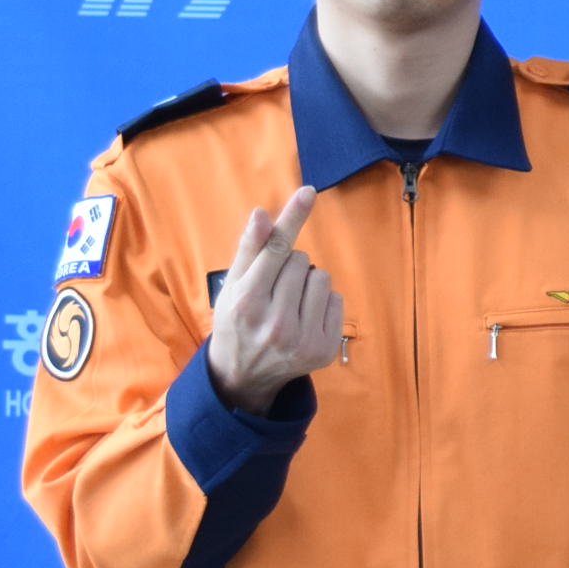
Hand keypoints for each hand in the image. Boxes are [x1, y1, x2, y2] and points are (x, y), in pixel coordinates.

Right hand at [206, 186, 341, 414]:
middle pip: (300, 260)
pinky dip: (322, 302)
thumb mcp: (231, 285)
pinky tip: (303, 318)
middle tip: (272, 289)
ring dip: (307, 282)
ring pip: (321, 277)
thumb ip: (249, 249)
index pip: (275, 250)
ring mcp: (302, 340)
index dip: (292, 217)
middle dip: (288, 266)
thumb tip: (261, 213)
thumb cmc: (236, 321)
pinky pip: (336, 299)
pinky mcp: (324, 349)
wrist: (243, 375)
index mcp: (246, 303)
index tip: (308, 192)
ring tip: (288, 303)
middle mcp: (274, 323)